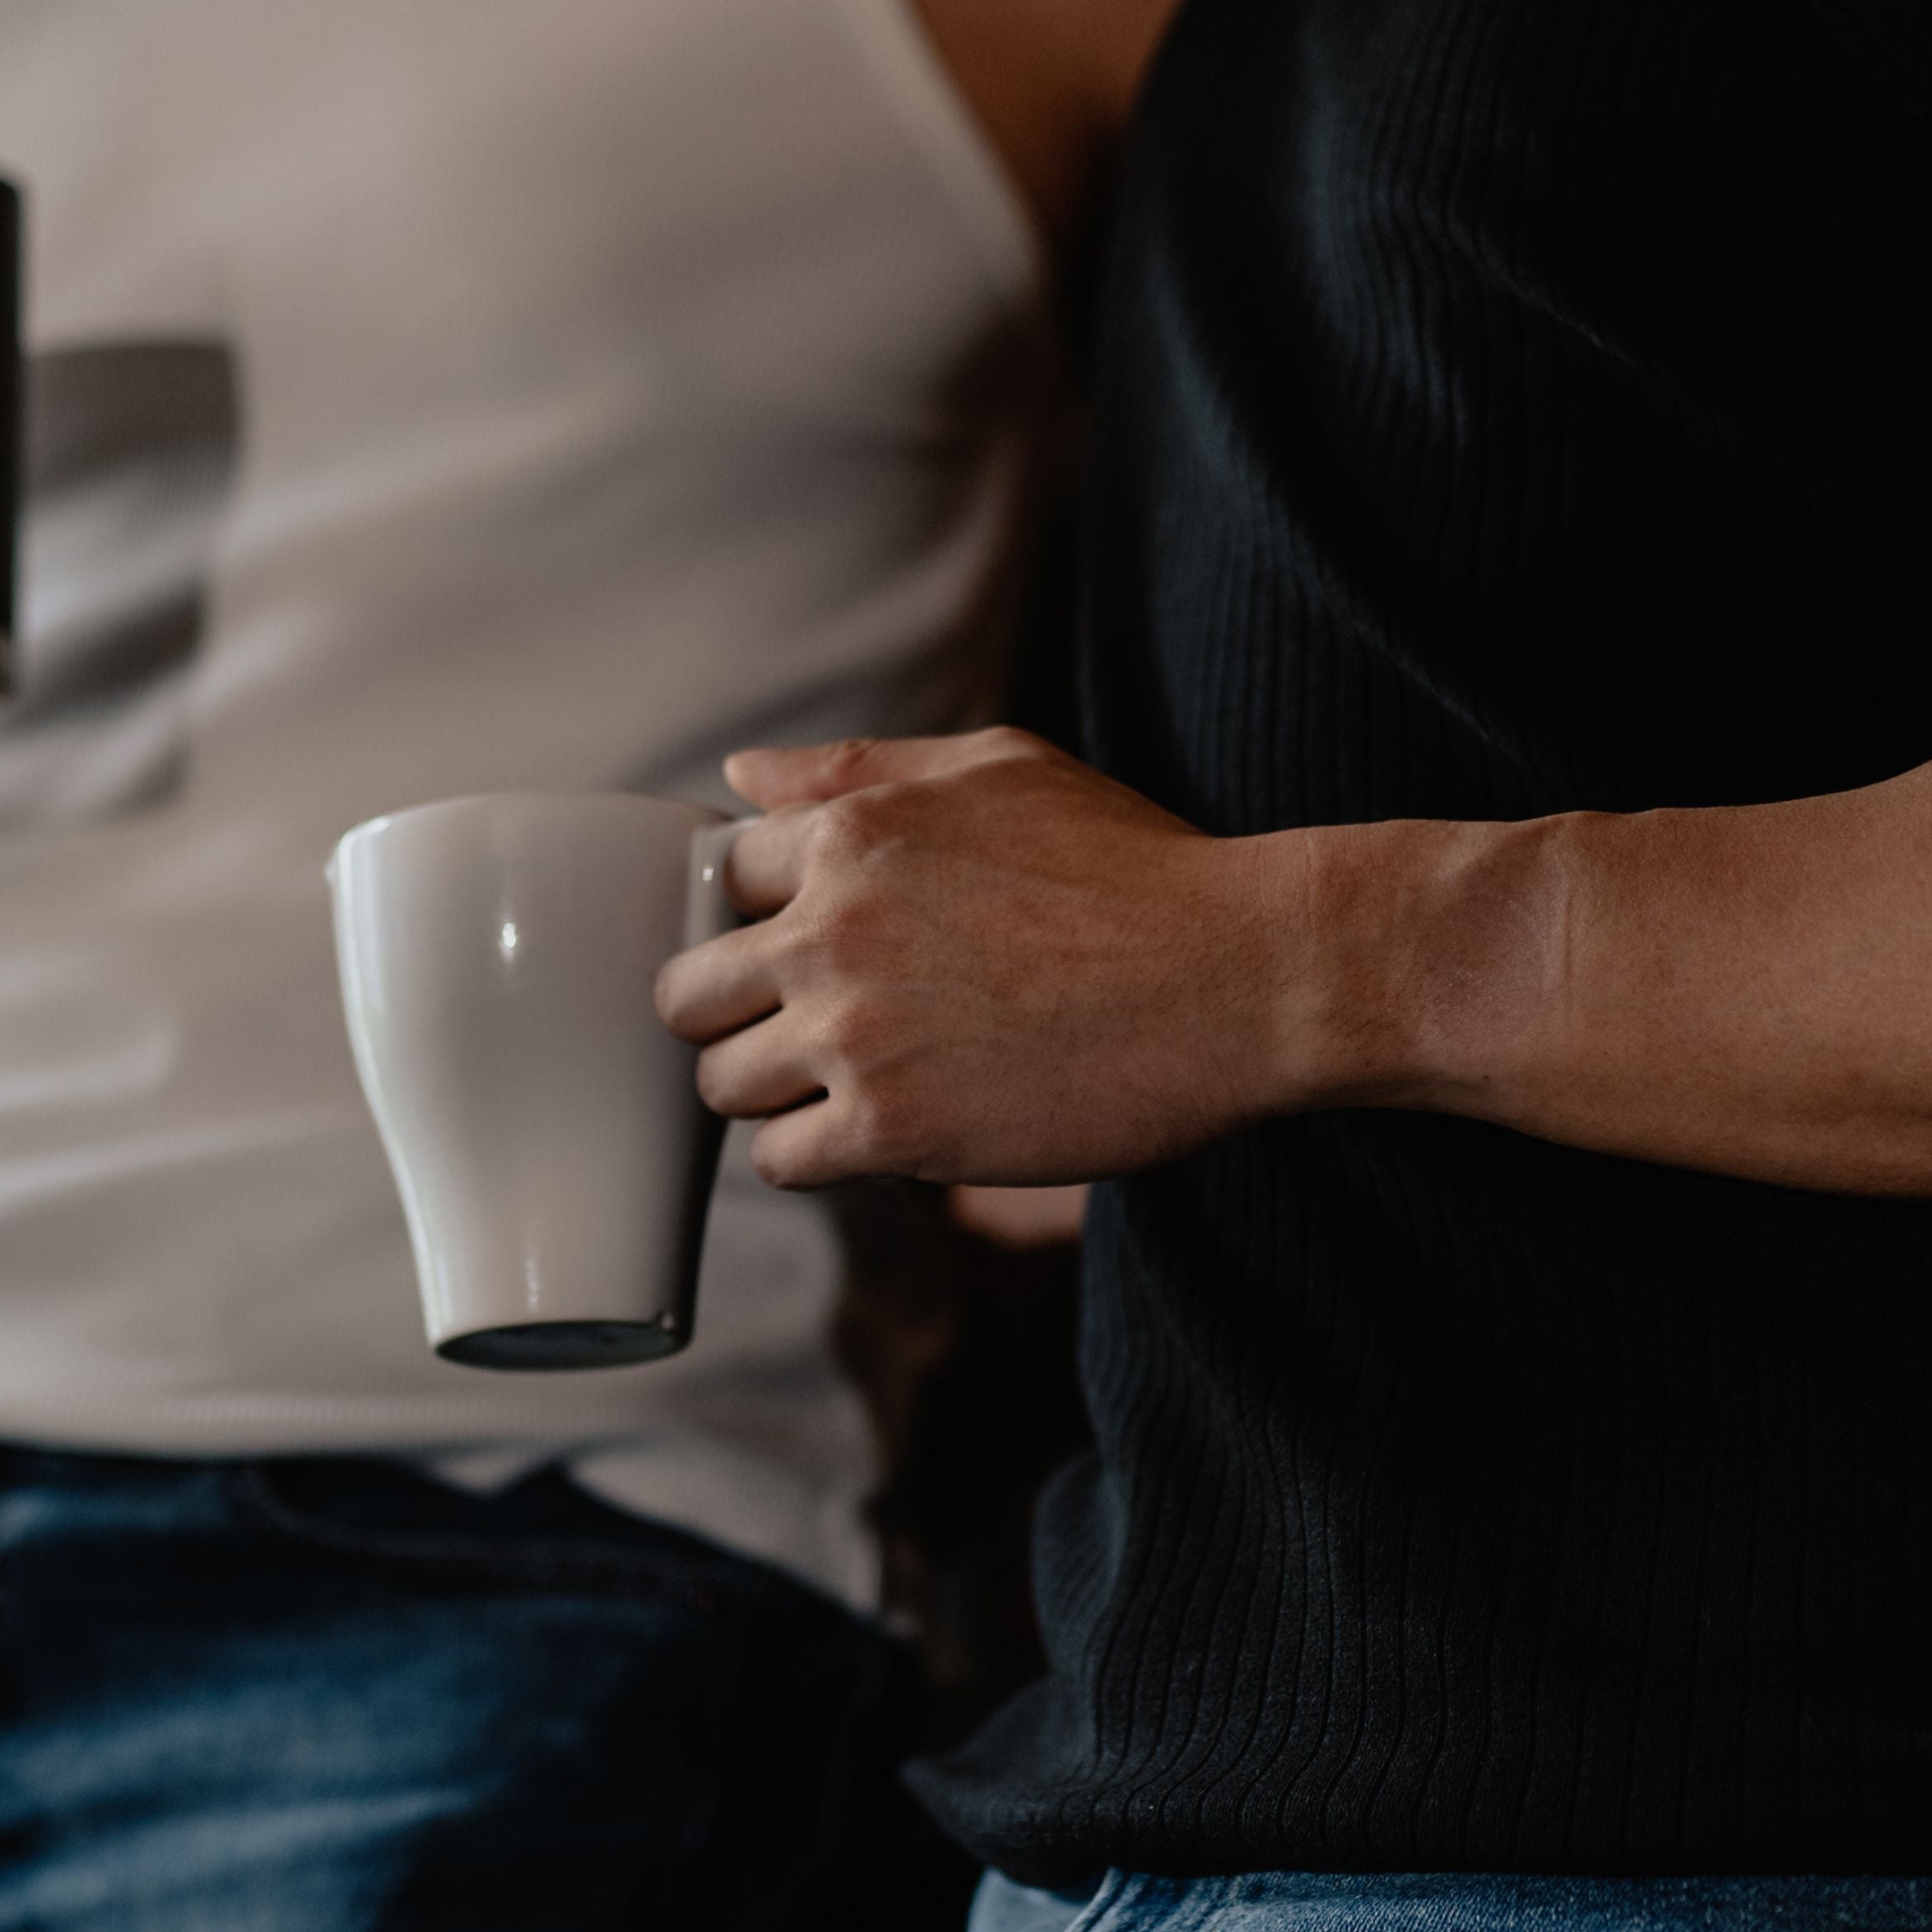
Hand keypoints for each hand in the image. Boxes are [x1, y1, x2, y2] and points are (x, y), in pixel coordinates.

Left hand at [658, 730, 1310, 1190]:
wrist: (1241, 976)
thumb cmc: (1136, 868)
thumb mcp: (1001, 769)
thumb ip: (859, 770)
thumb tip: (739, 775)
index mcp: (853, 833)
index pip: (721, 880)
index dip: (759, 917)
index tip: (807, 948)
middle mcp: (833, 929)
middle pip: (690, 993)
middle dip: (737, 1012)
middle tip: (811, 1027)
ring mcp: (856, 1034)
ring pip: (725, 1086)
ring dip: (777, 1091)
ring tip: (857, 1082)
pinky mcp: (893, 1128)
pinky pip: (782, 1162)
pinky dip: (820, 1156)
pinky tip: (887, 1129)